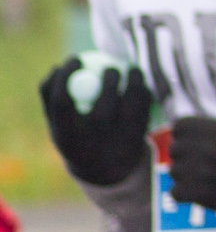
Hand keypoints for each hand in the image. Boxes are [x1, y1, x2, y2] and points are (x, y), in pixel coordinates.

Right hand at [39, 57, 152, 185]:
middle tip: (110, 67)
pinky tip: (141, 83)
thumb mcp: (60, 127)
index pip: (61, 101)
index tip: (75, 59)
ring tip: (131, 71)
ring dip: (133, 81)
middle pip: (102, 103)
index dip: (66, 76)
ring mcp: (116, 142)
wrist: (106, 172)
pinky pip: (144, 109)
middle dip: (108, 79)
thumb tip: (58, 67)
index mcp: (66, 136)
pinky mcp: (139, 139)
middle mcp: (91, 141)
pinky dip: (145, 93)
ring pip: (130, 104)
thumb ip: (54, 101)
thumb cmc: (78, 139)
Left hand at [168, 117, 215, 215]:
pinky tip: (196, 192)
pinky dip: (184, 194)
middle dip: (184, 157)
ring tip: (202, 178)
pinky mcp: (203, 194)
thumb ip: (210, 129)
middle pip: (175, 149)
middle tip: (199, 164)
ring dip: (186, 176)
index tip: (192, 144)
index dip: (183, 135)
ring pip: (174, 171)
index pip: (179, 127)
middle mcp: (210, 149)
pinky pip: (176, 192)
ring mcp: (205, 172)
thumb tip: (181, 129)